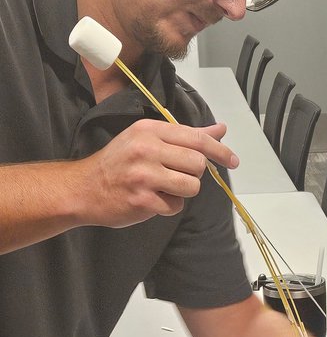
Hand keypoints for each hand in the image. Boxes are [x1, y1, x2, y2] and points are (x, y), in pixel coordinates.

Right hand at [79, 120, 237, 226]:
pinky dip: (167, 206)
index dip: (219, 151)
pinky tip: (150, 199)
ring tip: (162, 187)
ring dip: (182, 192)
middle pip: (197, 164)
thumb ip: (185, 136)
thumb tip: (220, 130)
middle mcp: (147, 149)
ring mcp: (144, 175)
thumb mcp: (148, 140)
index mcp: (149, 130)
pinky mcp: (142, 199)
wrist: (83, 188)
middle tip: (174, 175)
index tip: (233, 160)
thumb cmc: (119, 163)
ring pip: (191, 186)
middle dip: (192, 174)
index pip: (196, 139)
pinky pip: (175, 206)